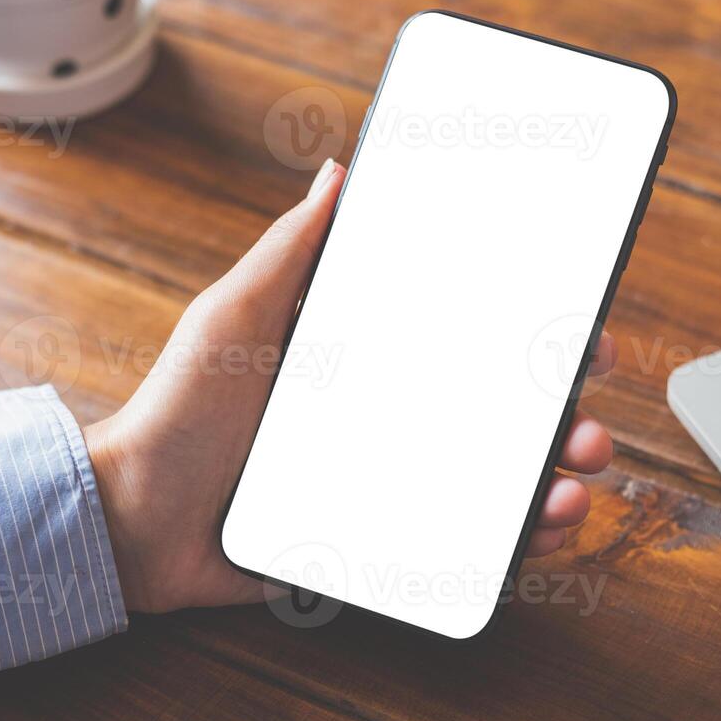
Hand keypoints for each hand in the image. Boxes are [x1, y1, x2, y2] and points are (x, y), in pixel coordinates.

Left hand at [84, 159, 615, 613]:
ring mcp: (390, 485)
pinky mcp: (380, 546)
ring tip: (572, 487)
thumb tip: (340, 170)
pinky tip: (542, 535)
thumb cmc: (178, 412)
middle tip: (585, 421)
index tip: (579, 337)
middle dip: (560, 418)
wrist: (135, 519)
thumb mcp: (235, 316)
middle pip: (497, 416)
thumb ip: (290, 250)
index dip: (529, 341)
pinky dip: (515, 546)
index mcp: (366, 362)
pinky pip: (463, 549)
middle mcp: (389, 421)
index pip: (466, 345)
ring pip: (494, 484)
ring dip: (551, 483)